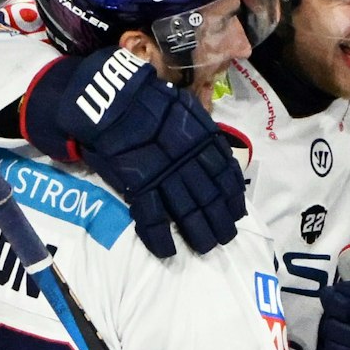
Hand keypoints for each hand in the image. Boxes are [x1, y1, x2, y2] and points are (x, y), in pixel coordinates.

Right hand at [21, 46, 245, 257]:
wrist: (111, 100)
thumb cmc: (146, 99)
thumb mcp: (182, 106)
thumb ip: (199, 128)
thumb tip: (213, 146)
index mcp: (202, 141)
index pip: (226, 175)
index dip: (234, 197)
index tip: (238, 212)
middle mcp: (189, 162)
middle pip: (211, 199)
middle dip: (220, 222)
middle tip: (225, 238)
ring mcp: (164, 176)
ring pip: (188, 211)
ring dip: (198, 233)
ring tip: (205, 248)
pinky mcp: (139, 186)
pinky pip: (152, 218)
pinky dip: (160, 238)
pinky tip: (168, 251)